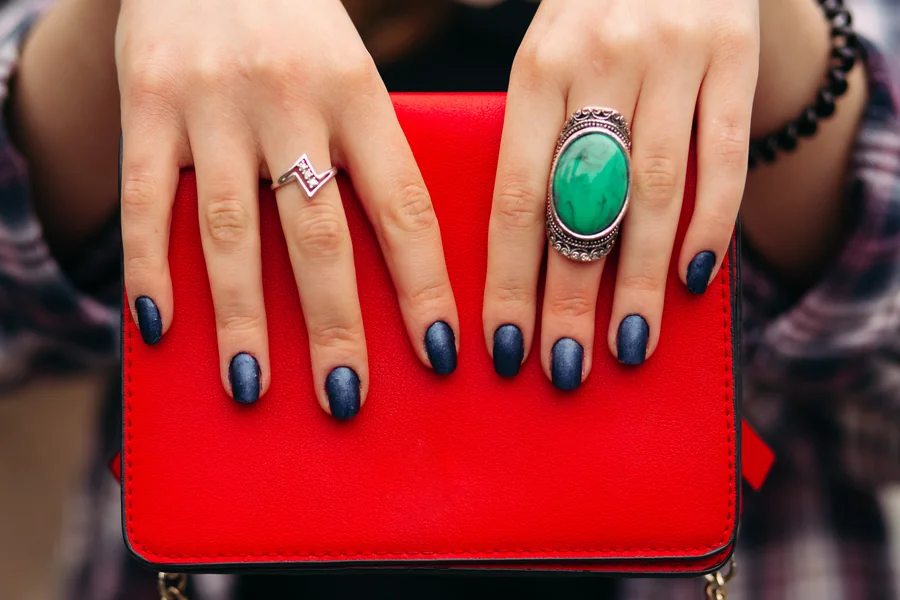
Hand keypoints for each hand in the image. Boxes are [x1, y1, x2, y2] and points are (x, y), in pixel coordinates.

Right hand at [118, 0, 458, 415]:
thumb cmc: (296, 26)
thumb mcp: (350, 70)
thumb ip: (367, 151)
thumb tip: (400, 260)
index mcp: (359, 94)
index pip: (403, 207)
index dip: (424, 286)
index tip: (440, 354)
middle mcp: (290, 99)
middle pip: (319, 234)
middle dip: (334, 326)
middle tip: (345, 400)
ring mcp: (213, 103)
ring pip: (231, 229)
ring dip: (241, 317)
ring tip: (251, 387)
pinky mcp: (146, 101)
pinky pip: (144, 196)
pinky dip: (150, 264)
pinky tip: (159, 325)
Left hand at [483, 0, 758, 385]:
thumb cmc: (590, 18)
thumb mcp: (545, 57)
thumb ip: (536, 137)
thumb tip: (532, 255)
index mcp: (535, 70)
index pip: (516, 196)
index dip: (510, 280)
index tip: (504, 347)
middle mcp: (599, 61)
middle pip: (581, 205)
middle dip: (569, 299)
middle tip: (562, 369)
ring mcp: (671, 56)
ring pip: (653, 191)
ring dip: (637, 281)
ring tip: (626, 348)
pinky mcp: (732, 55)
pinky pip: (725, 157)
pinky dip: (710, 225)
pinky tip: (692, 282)